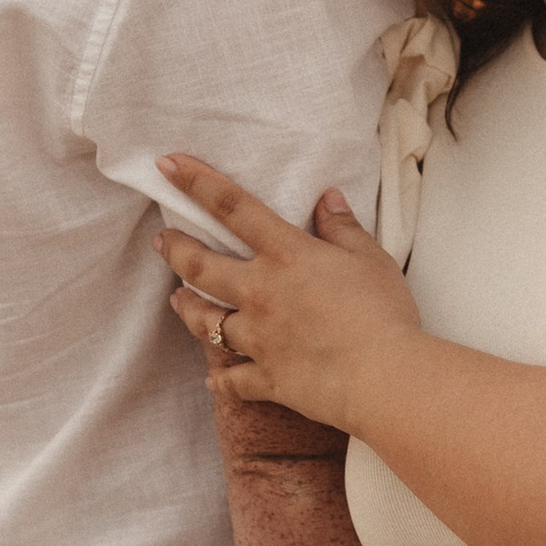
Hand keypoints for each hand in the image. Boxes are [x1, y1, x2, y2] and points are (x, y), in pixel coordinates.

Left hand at [156, 156, 423, 432]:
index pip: (232, 207)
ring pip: (205, 323)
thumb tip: (327, 198)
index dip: (197, 181)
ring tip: (176, 300)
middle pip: (200, 266)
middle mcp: (260, 292)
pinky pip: (232, 381)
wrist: (382, 377)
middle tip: (162, 242)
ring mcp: (258, 338)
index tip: (167, 164)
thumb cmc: (383, 313)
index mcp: (285, 256)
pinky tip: (212, 380)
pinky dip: (220, 380)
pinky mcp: (266, 378)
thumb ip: (342, 228)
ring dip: (187, 309)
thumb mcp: (370, 258)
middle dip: (175, 250)